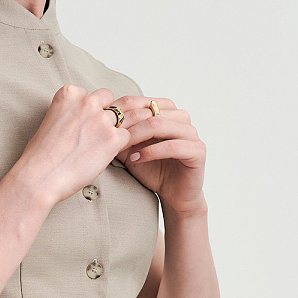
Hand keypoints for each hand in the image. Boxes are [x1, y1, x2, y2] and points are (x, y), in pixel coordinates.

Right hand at [15, 84, 130, 206]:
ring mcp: (101, 120)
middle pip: (108, 98)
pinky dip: (124, 144)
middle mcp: (86, 102)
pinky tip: (121, 150)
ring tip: (128, 131)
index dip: (93, 106)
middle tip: (110, 123)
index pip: (89, 93)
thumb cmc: (41, 156)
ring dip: (124, 124)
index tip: (91, 117)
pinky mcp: (112, 138)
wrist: (40, 176)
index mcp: (68, 95)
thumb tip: (79, 122)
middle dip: (109, 110)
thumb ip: (68, 114)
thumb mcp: (50, 122)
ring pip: (123, 115)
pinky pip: (128, 136)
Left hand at [112, 97, 206, 215]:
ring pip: (161, 124)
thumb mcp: (131, 150)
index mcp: (167, 112)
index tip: (103, 126)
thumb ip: (121, 135)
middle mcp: (181, 118)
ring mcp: (191, 133)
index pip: (142, 102)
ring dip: (138, 135)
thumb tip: (99, 122)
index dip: (121, 112)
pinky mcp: (198, 151)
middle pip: (151, 110)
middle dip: (128, 123)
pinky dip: (151, 152)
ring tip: (122, 147)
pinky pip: (173, 146)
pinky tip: (137, 159)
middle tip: (110, 136)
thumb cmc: (153, 170)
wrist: (173, 195)